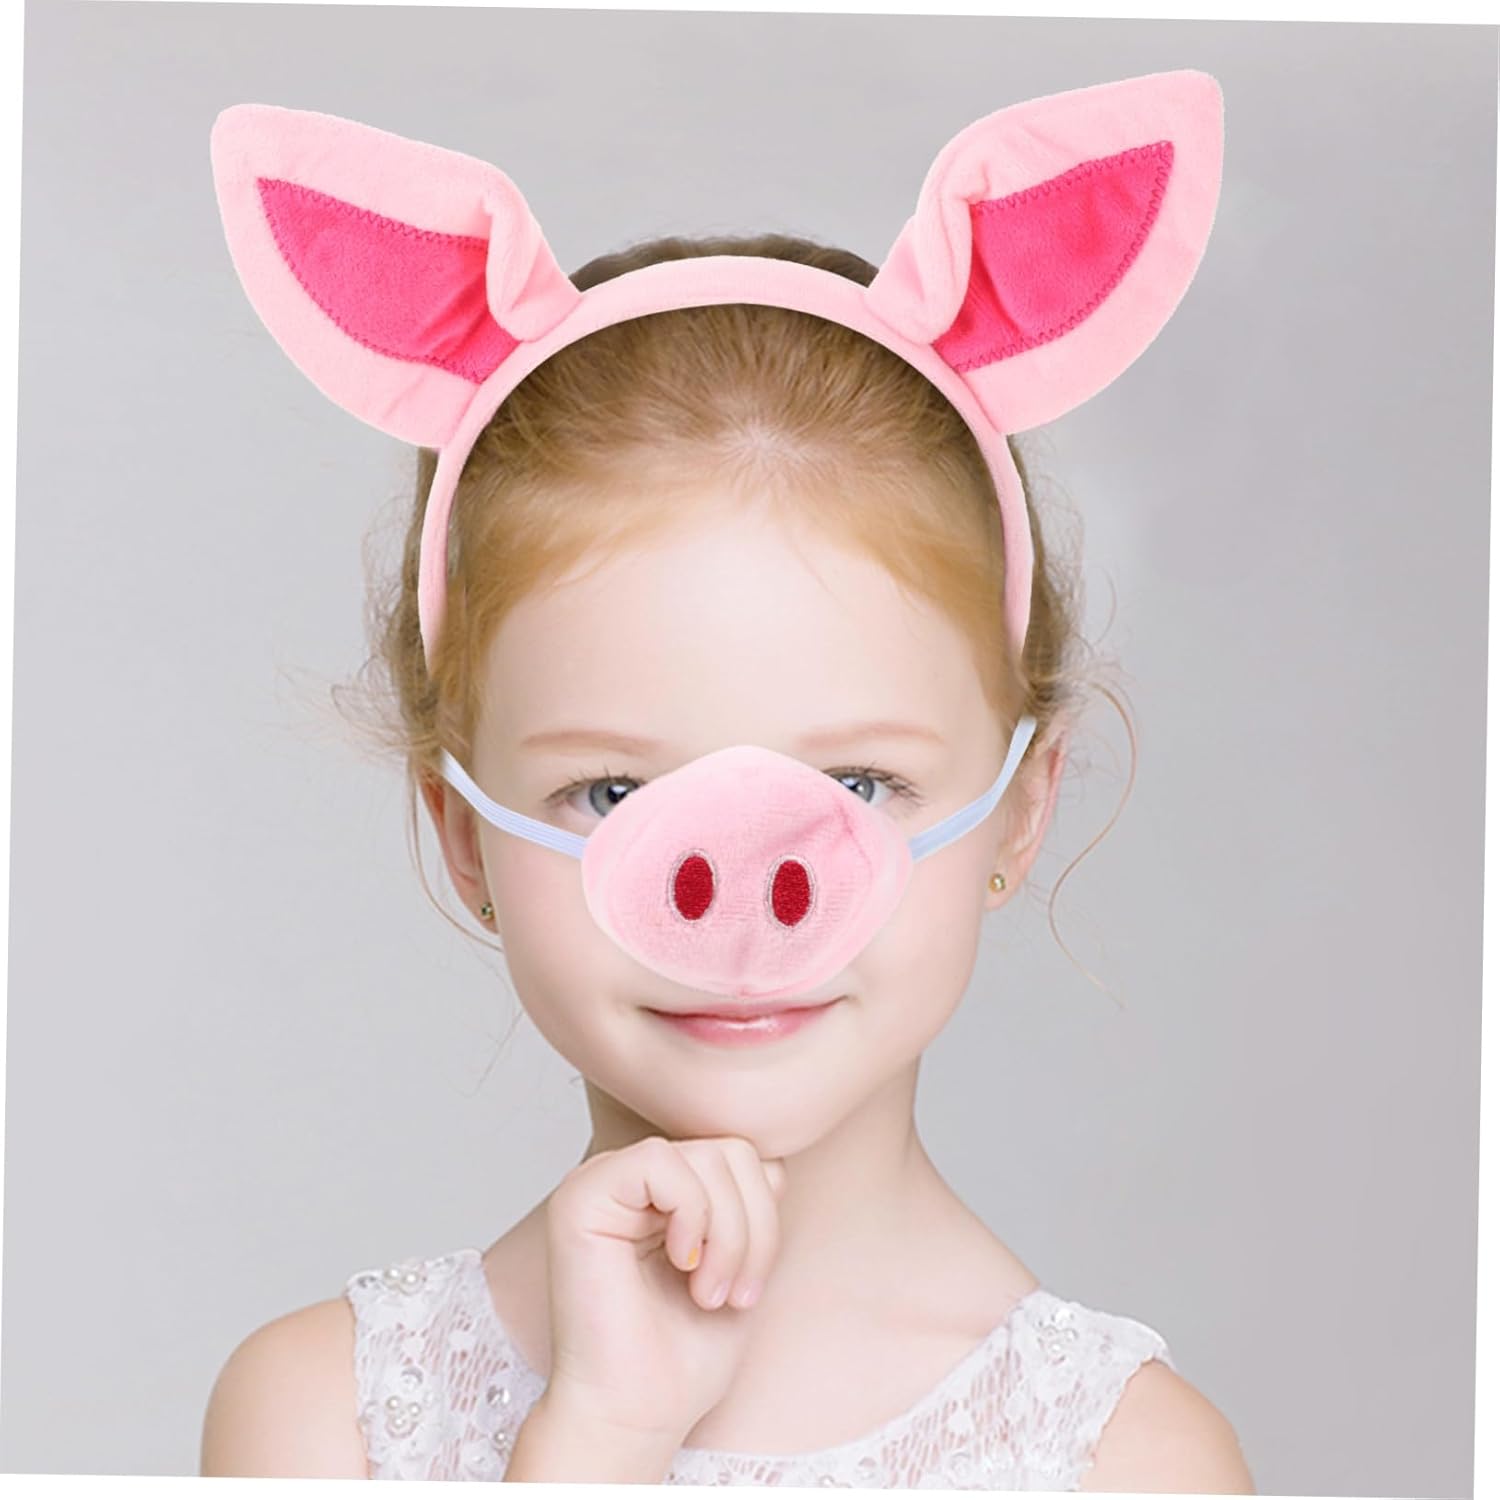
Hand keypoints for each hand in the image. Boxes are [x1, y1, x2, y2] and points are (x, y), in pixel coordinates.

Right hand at [538, 1134, 787, 1446]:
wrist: (636, 1414)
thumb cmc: (682, 1355)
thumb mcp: (741, 1265)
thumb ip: (752, 1208)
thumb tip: (772, 1162)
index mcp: (662, 1191)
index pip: (740, 1157)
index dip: (764, 1215)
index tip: (749, 1287)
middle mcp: (629, 1178)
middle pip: (731, 1151)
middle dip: (753, 1227)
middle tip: (733, 1294)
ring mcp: (601, 1181)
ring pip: (706, 1157)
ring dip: (729, 1233)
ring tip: (709, 1292)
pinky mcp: (581, 1197)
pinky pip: (661, 1162)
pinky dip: (692, 1214)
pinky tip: (681, 1263)